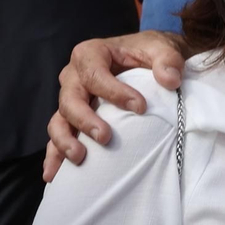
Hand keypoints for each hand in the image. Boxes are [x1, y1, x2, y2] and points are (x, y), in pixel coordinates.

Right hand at [41, 30, 185, 181]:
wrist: (147, 60)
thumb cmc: (150, 53)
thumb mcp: (162, 49)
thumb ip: (168, 60)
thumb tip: (170, 80)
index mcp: (92, 53)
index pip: (95, 74)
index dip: (114, 91)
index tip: (140, 107)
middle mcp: (74, 76)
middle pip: (70, 99)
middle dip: (85, 119)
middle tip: (105, 137)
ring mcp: (71, 98)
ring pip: (59, 120)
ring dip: (65, 140)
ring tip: (80, 157)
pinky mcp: (72, 119)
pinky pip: (58, 136)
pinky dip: (55, 155)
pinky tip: (55, 174)